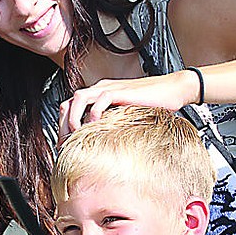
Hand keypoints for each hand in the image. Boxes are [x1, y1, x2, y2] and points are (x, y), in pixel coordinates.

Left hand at [58, 71, 197, 140]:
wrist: (173, 89)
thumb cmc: (153, 103)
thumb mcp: (125, 116)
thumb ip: (111, 124)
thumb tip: (100, 145)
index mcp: (99, 94)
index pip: (70, 107)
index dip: (62, 126)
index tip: (65, 146)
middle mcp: (100, 89)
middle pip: (69, 103)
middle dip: (62, 125)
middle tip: (64, 145)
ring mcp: (109, 88)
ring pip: (79, 98)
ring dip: (73, 117)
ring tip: (75, 135)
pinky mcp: (121, 91)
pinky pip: (100, 99)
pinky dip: (93, 113)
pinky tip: (94, 126)